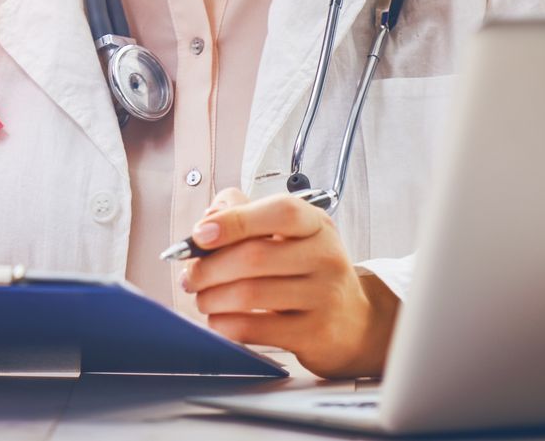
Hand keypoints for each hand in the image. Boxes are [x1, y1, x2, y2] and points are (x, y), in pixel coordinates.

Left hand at [180, 188, 399, 379]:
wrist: (354, 322)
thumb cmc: (309, 272)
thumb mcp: (289, 235)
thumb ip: (247, 216)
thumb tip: (209, 217)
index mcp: (315, 224)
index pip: (279, 212)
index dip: (234, 220)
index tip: (199, 234)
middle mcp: (325, 257)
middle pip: (254, 256)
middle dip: (209, 268)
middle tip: (191, 277)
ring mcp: (324, 297)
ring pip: (251, 294)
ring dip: (212, 298)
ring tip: (203, 299)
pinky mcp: (315, 333)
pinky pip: (256, 329)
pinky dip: (225, 325)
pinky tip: (219, 321)